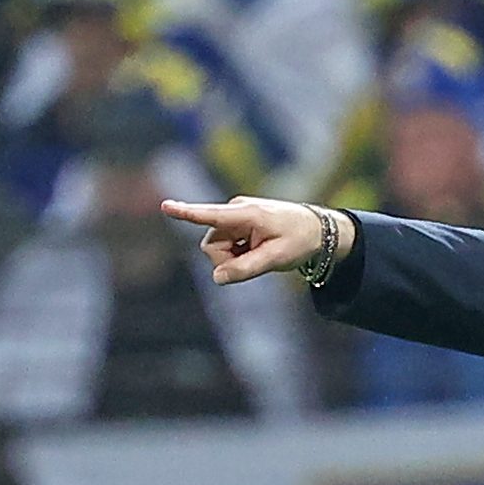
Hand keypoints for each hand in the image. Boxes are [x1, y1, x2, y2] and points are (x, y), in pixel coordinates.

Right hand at [161, 196, 354, 284]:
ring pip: (216, 249)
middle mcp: (235, 210)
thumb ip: (246, 269)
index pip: (211, 216)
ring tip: (260, 252)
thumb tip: (217, 278)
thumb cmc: (300, 240)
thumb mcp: (276, 258)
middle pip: (211, 247)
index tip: (165, 206)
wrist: (318, 229)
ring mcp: (235, 217)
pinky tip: (257, 248)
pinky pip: (225, 246)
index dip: (186, 213)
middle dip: (227, 260)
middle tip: (258, 259)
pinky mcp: (236, 223)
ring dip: (234, 257)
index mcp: (246, 214)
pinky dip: (238, 253)